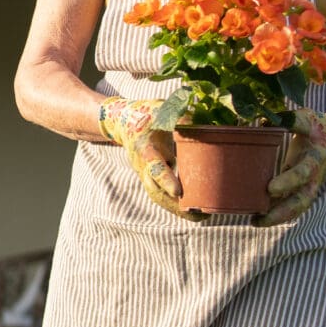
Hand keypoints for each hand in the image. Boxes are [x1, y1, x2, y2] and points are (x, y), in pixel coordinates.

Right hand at [97, 97, 188, 217]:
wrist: (123, 122)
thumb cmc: (145, 114)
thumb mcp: (160, 110)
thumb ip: (178, 117)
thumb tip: (200, 125)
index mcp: (145, 151)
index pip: (154, 168)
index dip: (165, 179)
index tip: (178, 191)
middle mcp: (143, 167)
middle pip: (156, 192)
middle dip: (175, 205)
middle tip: (198, 213)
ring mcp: (146, 174)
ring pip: (158, 197)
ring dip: (177, 209)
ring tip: (202, 216)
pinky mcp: (151, 177)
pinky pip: (161, 194)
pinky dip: (175, 204)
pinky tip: (193, 210)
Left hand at [259, 106, 325, 225]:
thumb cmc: (320, 127)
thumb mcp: (308, 118)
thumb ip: (290, 120)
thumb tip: (264, 122)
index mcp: (315, 159)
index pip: (302, 173)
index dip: (288, 181)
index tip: (270, 189)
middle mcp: (314, 177)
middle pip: (301, 200)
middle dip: (282, 211)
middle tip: (260, 216)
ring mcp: (309, 186)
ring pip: (297, 208)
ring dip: (278, 217)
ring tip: (255, 222)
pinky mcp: (303, 189)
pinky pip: (293, 206)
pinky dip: (277, 214)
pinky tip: (257, 218)